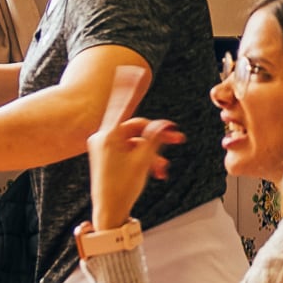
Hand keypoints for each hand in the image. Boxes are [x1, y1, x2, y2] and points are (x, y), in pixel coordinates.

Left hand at [86, 66, 175, 230]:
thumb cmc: (121, 189)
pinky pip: (129, 150)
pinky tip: (156, 170)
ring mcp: (105, 147)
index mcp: (109, 136)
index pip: (123, 105)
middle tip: (178, 138)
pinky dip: (143, 157)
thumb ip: (155, 138)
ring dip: (152, 152)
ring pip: (135, 141)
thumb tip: (164, 124)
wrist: (109, 212)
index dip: (130, 87)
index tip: (133, 70)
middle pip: (136, 127)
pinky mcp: (108, 156)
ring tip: (164, 168)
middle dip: (157, 135)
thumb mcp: (143, 161)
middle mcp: (104, 138)